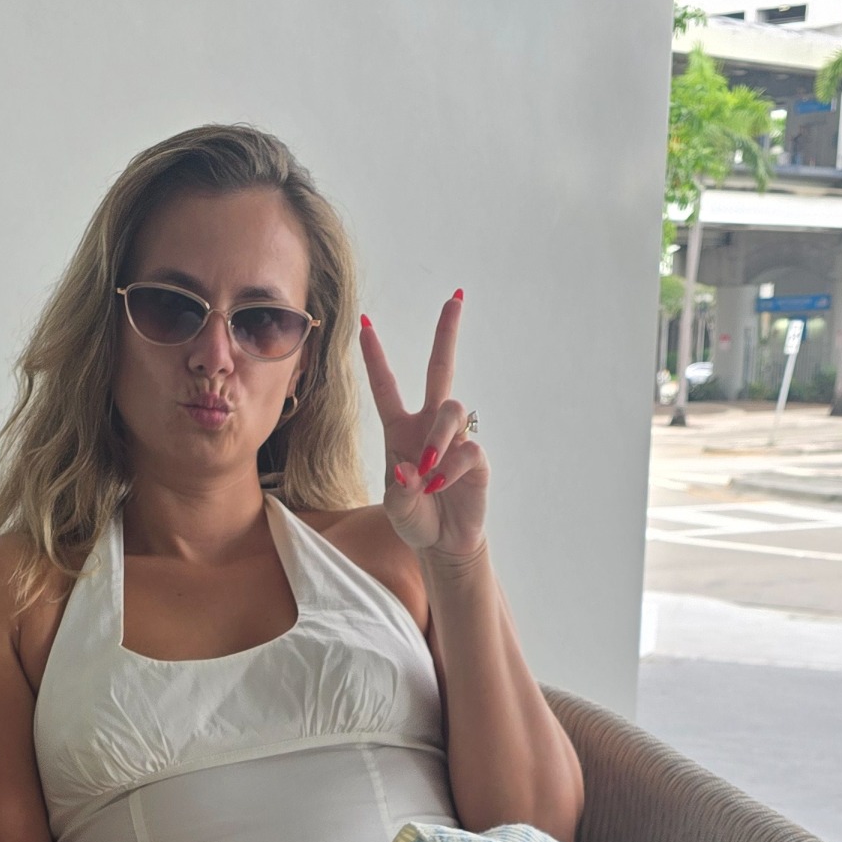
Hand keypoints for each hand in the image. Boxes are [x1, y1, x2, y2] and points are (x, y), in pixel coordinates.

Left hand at [359, 292, 488, 567]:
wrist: (444, 542)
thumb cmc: (416, 519)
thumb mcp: (396, 507)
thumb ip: (399, 489)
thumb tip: (412, 467)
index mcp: (400, 430)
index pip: (386, 387)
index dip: (375, 358)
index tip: (365, 325)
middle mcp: (430, 425)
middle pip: (441, 368)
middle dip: (447, 333)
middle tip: (455, 299)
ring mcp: (456, 437)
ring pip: (452, 408)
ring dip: (438, 437)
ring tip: (428, 471)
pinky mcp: (476, 456)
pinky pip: (466, 448)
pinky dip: (450, 469)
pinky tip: (440, 487)